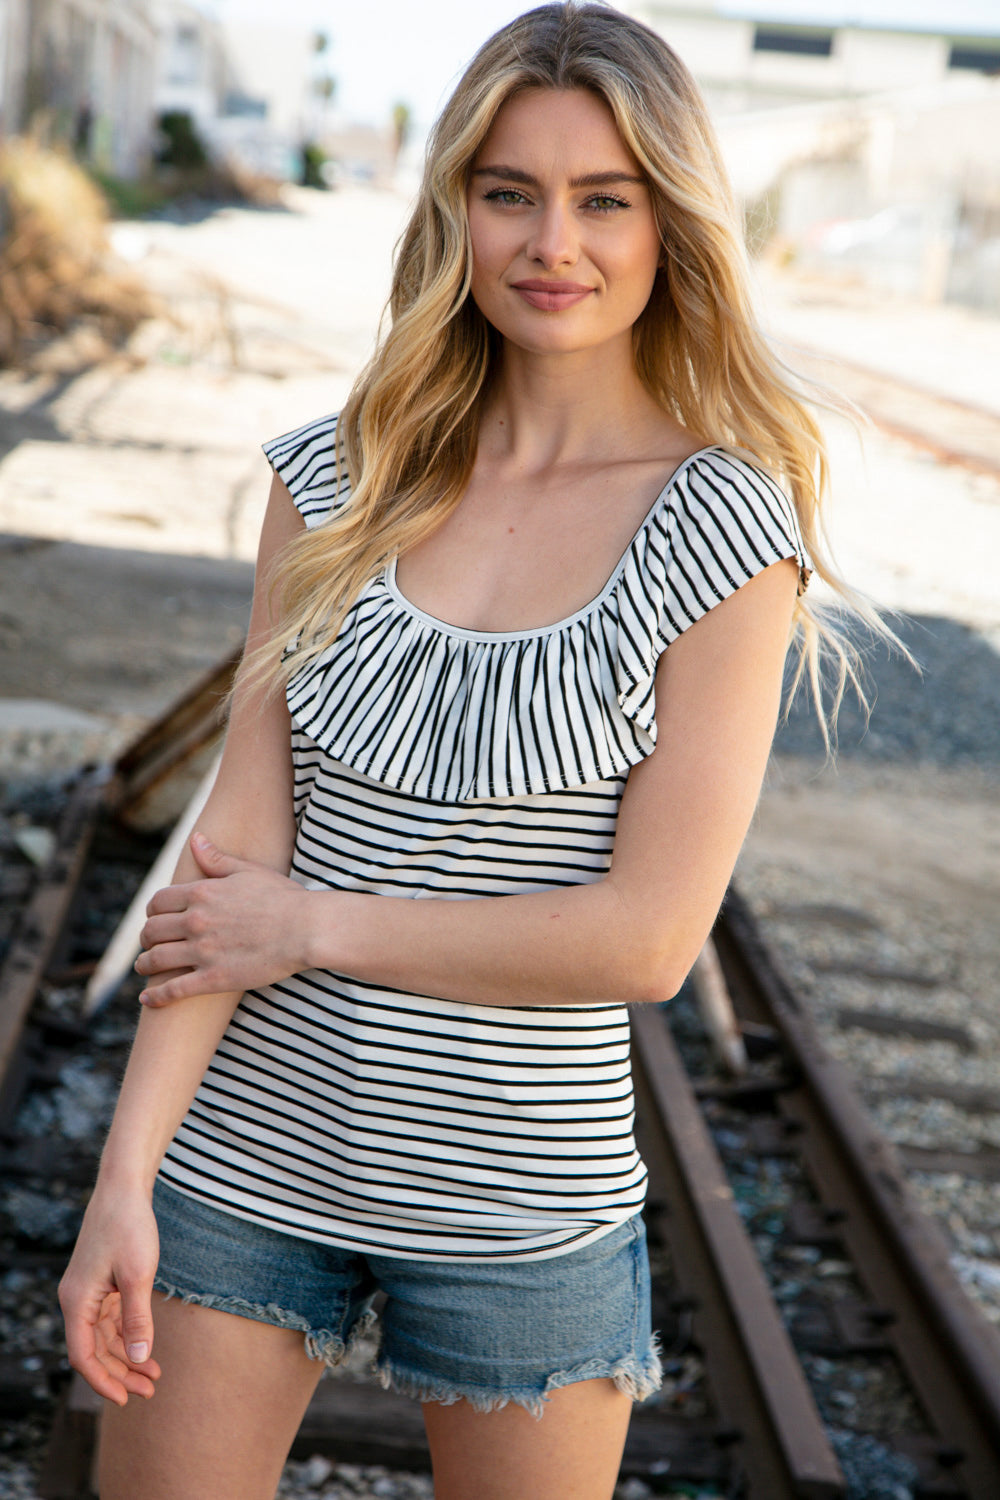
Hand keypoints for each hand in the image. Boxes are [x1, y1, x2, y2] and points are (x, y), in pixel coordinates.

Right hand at [59, 1187, 161, 1404]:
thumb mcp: (138, 1275)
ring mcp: (88, 1292)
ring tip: (154, 1376)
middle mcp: (77, 1300)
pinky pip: (110, 1320)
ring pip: (103, 1337)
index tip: (126, 1400)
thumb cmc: (130, 1226)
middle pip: (94, 1350)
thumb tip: (140, 1358)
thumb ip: (137, 1319)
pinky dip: (127, 1335)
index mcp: (77, 1301)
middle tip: (150, 1391)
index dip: (103, 1381)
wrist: (124, 1188)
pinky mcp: (100, 1283)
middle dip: (120, 1373)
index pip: (84, 1356)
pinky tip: (146, 1346)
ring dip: (127, 1356)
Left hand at [136, 833, 308, 1006]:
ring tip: (144, 967)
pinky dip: (155, 996)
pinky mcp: (214, 979)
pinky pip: (173, 989)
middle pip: (151, 931)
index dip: (151, 911)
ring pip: (156, 960)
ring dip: (144, 965)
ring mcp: (203, 952)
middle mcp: (195, 922)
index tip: (155, 918)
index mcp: (201, 894)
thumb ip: (216, 859)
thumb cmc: (282, 898)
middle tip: (149, 944)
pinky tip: (147, 998)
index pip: (158, 902)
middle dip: (146, 938)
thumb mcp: (248, 872)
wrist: (306, 930)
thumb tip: (195, 839)